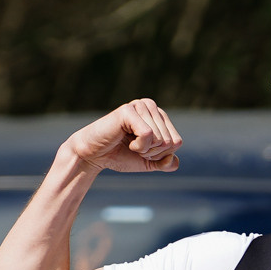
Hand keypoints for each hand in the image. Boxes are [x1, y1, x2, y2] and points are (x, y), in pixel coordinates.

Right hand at [66, 99, 182, 174]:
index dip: (160, 154)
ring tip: (128, 143)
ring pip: (160, 139)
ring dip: (144, 150)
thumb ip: (164, 163)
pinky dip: (139, 146)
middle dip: (152, 153)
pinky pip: (149, 135)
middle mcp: (151, 107)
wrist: (93, 156)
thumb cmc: (119, 155)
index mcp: (158, 116)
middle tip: (133, 147)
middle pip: (170, 141)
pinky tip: (125, 140)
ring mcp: (140, 105)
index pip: (177, 142)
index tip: (142, 150)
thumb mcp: (147, 162)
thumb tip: (175, 161)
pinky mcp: (129, 110)